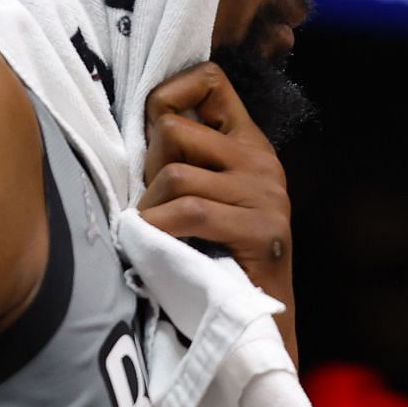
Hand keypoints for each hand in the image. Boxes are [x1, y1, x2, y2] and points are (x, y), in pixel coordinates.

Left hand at [140, 61, 297, 365]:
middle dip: (149, 168)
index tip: (152, 134)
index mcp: (250, 145)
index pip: (211, 80)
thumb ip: (187, 160)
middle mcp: (263, 161)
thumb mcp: (205, 198)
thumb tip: (141, 125)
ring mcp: (265, 194)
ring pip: (174, 174)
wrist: (260, 326)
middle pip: (174, 130)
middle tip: (153, 205)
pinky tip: (157, 246)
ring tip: (155, 232)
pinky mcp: (260, 229)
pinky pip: (189, 211)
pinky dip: (158, 229)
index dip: (169, 94)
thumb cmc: (219, 261)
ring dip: (149, 208)